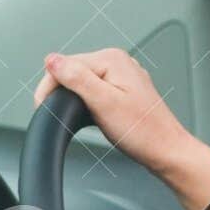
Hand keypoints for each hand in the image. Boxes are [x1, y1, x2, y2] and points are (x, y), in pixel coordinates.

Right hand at [35, 49, 200, 183]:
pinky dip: (85, 104)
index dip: (49, 87)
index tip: (43, 108)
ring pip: (81, 83)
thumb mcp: (103, 103)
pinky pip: (93, 91)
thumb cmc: (142, 131)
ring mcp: (121, 76)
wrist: (165, 150)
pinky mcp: (122, 90)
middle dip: (62, 94)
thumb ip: (77, 78)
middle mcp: (118, 62)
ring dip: (73, 100)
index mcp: (112, 59)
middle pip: (72, 71)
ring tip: (79, 119)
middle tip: (63, 119)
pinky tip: (89, 117)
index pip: (64, 63)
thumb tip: (52, 60)